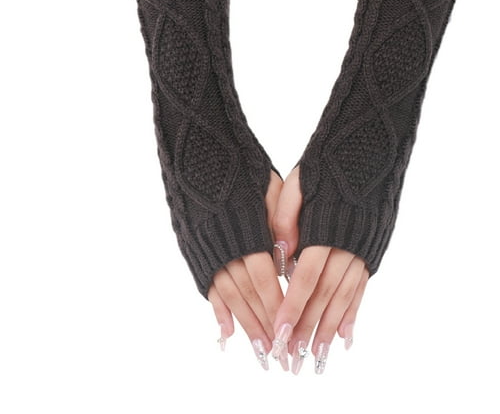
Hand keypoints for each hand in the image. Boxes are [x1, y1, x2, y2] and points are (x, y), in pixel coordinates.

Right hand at [207, 170, 284, 369]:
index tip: (289, 329)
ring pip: (230, 297)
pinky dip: (218, 312)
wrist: (200, 156)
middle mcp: (227, 248)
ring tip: (259, 351)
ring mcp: (210, 253)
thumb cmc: (242, 169)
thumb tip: (290, 256)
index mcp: (248, 232)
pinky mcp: (198, 255)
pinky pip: (210, 288)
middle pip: (249, 294)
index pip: (265, 279)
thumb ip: (280, 221)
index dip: (277, 305)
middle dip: (265, 325)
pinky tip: (227, 333)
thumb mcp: (269, 188)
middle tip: (279, 355)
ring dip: (246, 326)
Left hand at [270, 167, 368, 374]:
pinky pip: (362, 287)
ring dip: (331, 328)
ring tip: (319, 355)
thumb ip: (286, 218)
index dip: (293, 306)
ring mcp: (361, 250)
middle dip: (309, 327)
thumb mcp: (299, 184)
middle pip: (325, 294)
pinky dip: (354, 312)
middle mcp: (346, 246)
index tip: (281, 333)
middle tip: (295, 357)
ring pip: (345, 297)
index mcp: (324, 230)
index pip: (306, 277)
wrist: (367, 151)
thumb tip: (280, 255)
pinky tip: (347, 335)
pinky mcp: (370, 251)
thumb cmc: (327, 167)